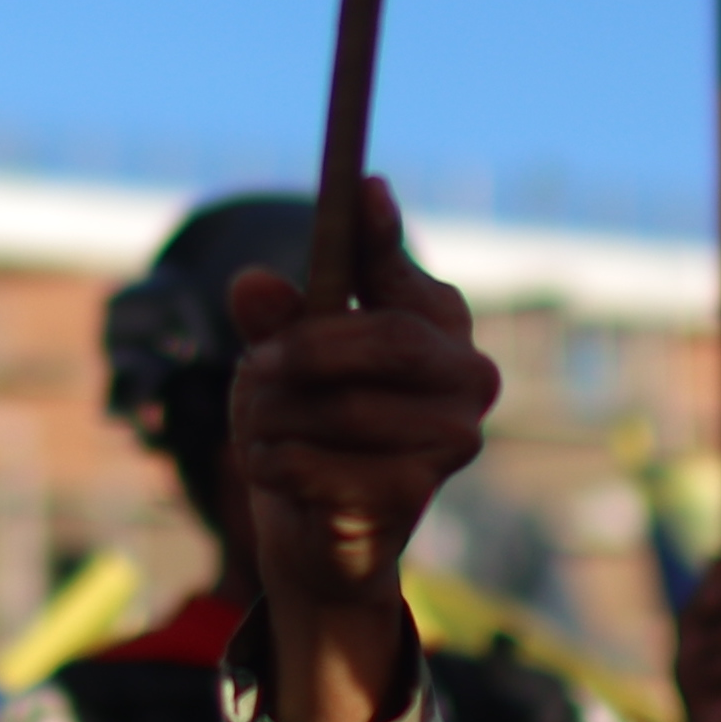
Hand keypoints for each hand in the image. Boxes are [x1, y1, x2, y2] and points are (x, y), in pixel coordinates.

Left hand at [221, 181, 499, 721]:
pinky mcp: (418, 491)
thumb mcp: (282, 360)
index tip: (361, 189)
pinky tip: (272, 467)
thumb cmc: (310, 424)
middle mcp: (468, 375)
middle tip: (255, 363)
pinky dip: (275, 462)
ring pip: (343, 406)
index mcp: (441, 323)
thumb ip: (274, 321)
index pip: (406, 271)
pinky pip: (321, 461)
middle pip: (387, 340)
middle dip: (307, 349)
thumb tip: (252, 283)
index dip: (382, 233)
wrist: (318, 531)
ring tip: (257, 427)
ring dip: (275, 416)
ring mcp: (454, 437)